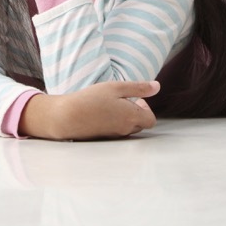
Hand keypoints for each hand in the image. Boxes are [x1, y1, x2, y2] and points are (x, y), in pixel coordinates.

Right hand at [22, 80, 158, 139]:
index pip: (151, 120)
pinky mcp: (104, 138)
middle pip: (141, 124)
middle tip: (124, 100)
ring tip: (112, 105)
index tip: (136, 99)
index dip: (146, 109)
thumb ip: (139, 88)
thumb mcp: (116, 87)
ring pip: (128, 128)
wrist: (67, 117)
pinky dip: (115, 122)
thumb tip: (157, 87)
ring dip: (126, 117)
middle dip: (137, 112)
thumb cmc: (91, 99)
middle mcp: (125, 129)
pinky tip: (102, 112)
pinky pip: (116, 131)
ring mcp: (114, 135)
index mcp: (132, 117)